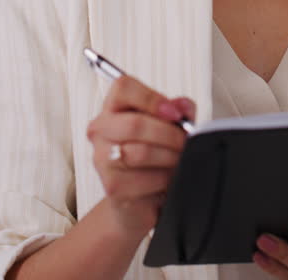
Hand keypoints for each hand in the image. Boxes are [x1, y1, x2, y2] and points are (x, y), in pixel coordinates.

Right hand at [86, 75, 194, 237]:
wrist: (140, 200)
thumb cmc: (155, 159)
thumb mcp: (171, 128)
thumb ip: (179, 112)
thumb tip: (183, 107)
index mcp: (113, 108)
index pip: (123, 87)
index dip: (152, 98)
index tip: (175, 113)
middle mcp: (101, 131)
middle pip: (134, 124)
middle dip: (169, 134)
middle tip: (186, 142)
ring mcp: (102, 159)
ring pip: (140, 152)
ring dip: (170, 158)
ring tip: (179, 161)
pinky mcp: (112, 187)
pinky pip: (145, 179)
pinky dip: (165, 180)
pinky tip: (168, 180)